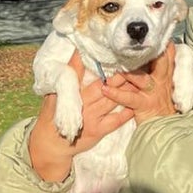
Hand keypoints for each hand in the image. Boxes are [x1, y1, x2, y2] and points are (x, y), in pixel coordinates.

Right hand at [28, 49, 134, 181]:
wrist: (53, 144)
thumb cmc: (53, 116)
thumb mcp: (54, 95)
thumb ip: (67, 78)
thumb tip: (76, 55)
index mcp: (69, 91)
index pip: (77, 70)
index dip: (87, 58)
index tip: (100, 48)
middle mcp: (81, 102)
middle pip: (102, 84)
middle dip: (117, 73)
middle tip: (130, 62)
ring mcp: (90, 117)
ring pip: (111, 99)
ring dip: (125, 89)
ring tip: (139, 78)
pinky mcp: (97, 130)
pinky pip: (115, 120)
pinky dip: (126, 112)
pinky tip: (135, 104)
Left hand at [99, 44, 178, 124]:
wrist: (167, 128)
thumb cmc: (161, 103)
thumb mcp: (163, 84)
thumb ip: (159, 69)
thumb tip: (148, 53)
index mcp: (165, 74)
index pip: (168, 54)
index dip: (163, 42)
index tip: (156, 31)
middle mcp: (161, 80)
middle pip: (159, 61)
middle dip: (148, 51)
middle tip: (134, 42)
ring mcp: (152, 92)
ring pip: (141, 78)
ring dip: (127, 72)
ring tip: (114, 65)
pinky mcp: (143, 105)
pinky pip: (129, 98)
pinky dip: (116, 93)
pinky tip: (105, 88)